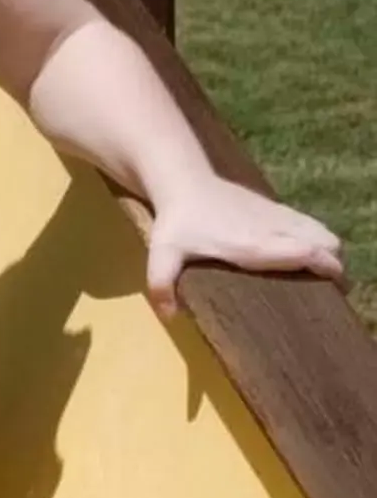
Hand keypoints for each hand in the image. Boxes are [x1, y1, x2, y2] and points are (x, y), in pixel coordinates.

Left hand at [144, 177, 344, 317]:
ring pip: (321, 230)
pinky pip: (309, 223)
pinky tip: (309, 253)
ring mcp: (277, 217)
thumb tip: (169, 317)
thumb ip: (162, 285)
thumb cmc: (176, 221)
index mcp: (253, 245)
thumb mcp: (162, 254)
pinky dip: (318, 238)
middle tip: (328, 287)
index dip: (323, 265)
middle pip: (323, 242)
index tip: (335, 283)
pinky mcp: (275, 209)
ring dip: (329, 250)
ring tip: (323, 274)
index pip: (302, 251)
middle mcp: (272, 230)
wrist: (185, 180)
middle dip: (333, 263)